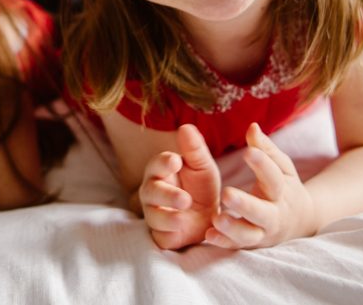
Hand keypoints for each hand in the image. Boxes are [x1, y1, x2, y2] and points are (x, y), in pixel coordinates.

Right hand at [138, 124, 220, 249]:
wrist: (211, 219)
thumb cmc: (201, 187)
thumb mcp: (202, 166)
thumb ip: (194, 149)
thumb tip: (185, 127)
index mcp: (161, 171)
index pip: (157, 164)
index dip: (164, 163)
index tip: (175, 161)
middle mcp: (153, 192)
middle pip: (151, 191)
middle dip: (167, 195)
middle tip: (185, 198)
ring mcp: (154, 214)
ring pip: (153, 215)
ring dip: (168, 216)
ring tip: (185, 214)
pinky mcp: (161, 235)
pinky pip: (160, 235)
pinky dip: (169, 233)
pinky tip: (182, 229)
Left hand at [205, 123, 315, 249]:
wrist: (302, 222)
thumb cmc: (286, 187)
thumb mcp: (282, 167)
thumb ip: (266, 149)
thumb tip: (252, 126)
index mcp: (282, 191)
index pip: (273, 177)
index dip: (262, 164)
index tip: (248, 151)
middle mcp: (275, 215)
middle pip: (262, 212)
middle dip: (245, 204)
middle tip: (226, 193)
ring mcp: (263, 233)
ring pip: (249, 235)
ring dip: (233, 228)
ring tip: (216, 218)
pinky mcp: (252, 245)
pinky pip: (237, 246)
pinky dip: (223, 242)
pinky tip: (209, 235)